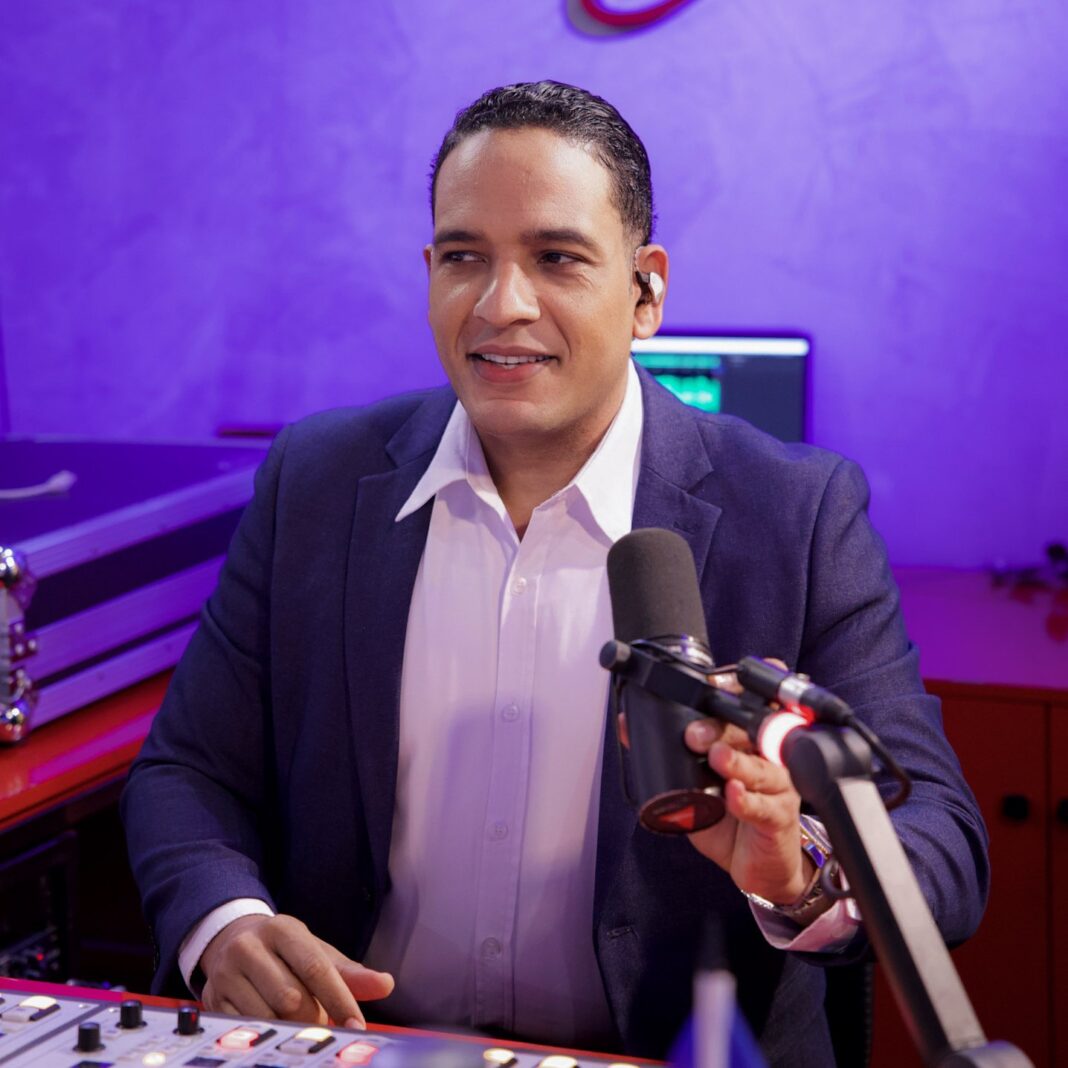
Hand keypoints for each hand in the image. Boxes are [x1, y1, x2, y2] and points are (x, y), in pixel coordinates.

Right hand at [199, 914, 393, 1027]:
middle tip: (321, 1024)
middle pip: (290, 997)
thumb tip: (386, 984)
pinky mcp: (213, 998)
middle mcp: (250, 946)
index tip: (356, 1026)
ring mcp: (226, 972)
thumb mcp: (316, 952)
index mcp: (282, 929)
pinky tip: (271, 1029)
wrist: (231, 940)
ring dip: (287, 1029)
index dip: (339, 1000)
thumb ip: (350, 973)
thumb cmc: (285, 952)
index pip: (315, 968)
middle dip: (312, 1018)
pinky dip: (263, 1034)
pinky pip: (242, 1027)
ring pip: (265, 1016)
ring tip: (295, 1023)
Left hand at [683, 661, 812, 904]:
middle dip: (720, 729)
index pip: (748, 704)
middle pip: (751, 732)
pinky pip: (765, 807)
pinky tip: (733, 795)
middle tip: (694, 736)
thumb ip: (667, 754)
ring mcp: (779, 787)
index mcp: (749, 740)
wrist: (756, 864)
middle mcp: (768, 757)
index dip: (736, 690)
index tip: (712, 684)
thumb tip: (627, 724)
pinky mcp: (780, 818)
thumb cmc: (729, 817)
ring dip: (738, 761)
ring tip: (717, 757)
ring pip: (762, 768)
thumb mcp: (693, 782)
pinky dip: (747, 801)